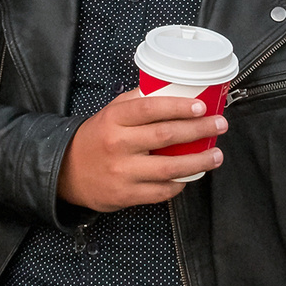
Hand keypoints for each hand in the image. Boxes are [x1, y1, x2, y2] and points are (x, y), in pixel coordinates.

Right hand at [57, 89, 224, 212]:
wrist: (66, 172)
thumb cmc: (96, 138)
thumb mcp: (110, 113)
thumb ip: (136, 101)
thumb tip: (172, 91)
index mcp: (114, 119)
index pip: (150, 108)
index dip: (178, 107)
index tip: (201, 106)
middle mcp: (118, 144)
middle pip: (165, 136)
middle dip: (199, 130)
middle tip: (219, 125)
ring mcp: (122, 172)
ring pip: (169, 168)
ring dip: (198, 161)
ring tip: (216, 155)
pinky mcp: (126, 195)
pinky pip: (161, 191)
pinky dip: (180, 183)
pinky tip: (191, 175)